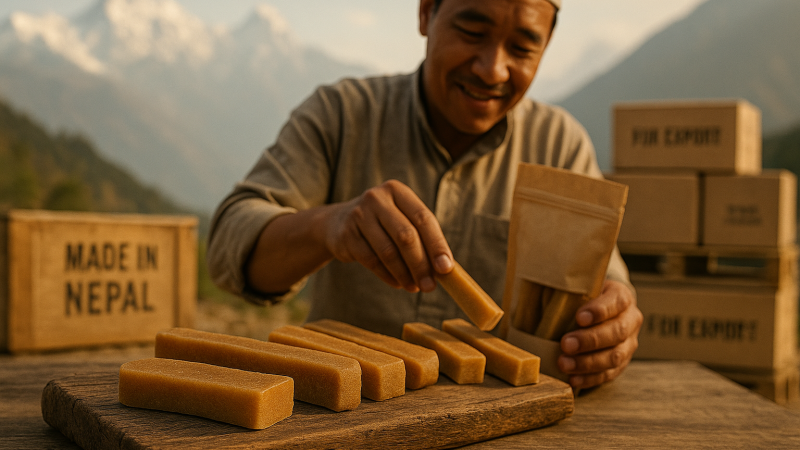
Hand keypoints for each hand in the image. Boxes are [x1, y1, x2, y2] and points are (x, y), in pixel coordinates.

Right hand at [323, 179, 453, 291]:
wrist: (337, 223)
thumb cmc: (381, 224)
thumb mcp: (400, 219)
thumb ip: (422, 237)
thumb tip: (445, 268)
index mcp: (397, 191)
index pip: (423, 218)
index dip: (437, 244)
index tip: (446, 268)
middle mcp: (377, 198)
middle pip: (406, 236)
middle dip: (420, 264)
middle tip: (430, 286)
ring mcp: (359, 215)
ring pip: (388, 251)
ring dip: (404, 274)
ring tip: (414, 287)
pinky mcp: (346, 235)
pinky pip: (371, 260)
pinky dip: (388, 275)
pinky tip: (398, 283)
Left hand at [557, 280, 642, 389]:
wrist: (600, 311)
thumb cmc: (584, 298)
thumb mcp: (580, 288)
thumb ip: (568, 290)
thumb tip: (538, 289)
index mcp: (621, 297)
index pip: (616, 301)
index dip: (600, 311)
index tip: (579, 317)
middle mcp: (630, 320)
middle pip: (617, 332)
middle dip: (590, 340)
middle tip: (566, 344)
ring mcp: (628, 344)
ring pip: (615, 356)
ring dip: (588, 363)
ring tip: (564, 364)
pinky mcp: (621, 363)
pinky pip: (608, 374)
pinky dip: (590, 378)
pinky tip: (573, 379)